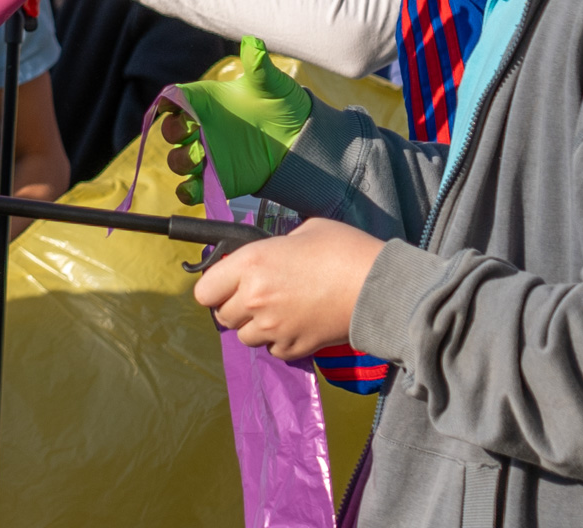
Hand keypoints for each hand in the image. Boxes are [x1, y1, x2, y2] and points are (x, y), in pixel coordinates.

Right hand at [159, 36, 311, 199]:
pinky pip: (193, 189)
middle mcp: (201, 127)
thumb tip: (254, 43)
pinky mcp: (217, 179)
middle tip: (189, 131)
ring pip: (178, 159)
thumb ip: (259, 66)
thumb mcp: (271, 84)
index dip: (167, 104)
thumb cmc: (281, 105)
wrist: (301, 140)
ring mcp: (207, 155)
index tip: (170, 106)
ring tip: (198, 157)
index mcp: (205, 101)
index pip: (174, 101)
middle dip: (172, 132)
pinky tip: (193, 190)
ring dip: (181, 160)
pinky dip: (189, 192)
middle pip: (170, 130)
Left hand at [193, 218, 383, 360]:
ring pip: (245, 337)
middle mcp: (255, 298)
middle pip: (223, 316)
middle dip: (234, 307)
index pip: (204, 290)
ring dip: (256, 326)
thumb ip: (275, 246)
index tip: (226, 283)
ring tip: (278, 311)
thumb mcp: (303, 232)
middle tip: (255, 296)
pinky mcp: (295, 347)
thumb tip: (270, 254)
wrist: (377, 286)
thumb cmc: (344, 250)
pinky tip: (295, 325)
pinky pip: (274, 350)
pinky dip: (280, 341)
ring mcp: (274, 327)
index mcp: (250, 264)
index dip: (214, 286)